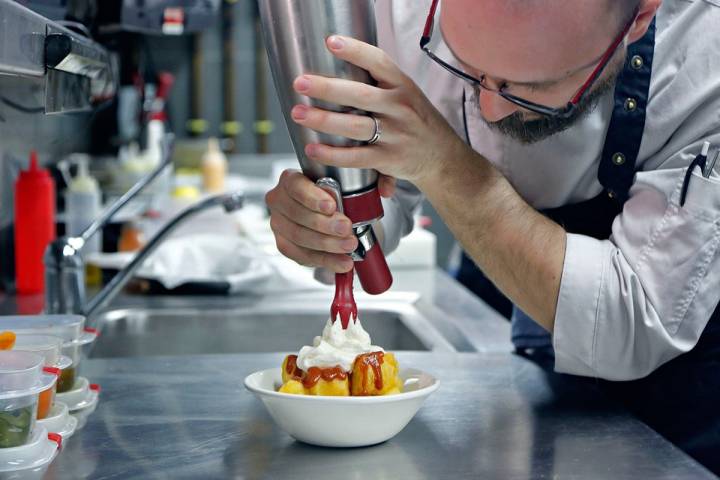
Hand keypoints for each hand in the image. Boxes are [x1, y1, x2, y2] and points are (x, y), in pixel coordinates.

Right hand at [265, 169, 395, 272]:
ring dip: (327, 245)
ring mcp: (279, 224)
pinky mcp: (284, 244)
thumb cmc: (333, 194)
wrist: (325, 211)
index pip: (296, 186)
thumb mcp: (349, 180)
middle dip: (325, 225)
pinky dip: (324, 261)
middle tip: (347, 229)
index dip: (312, 198)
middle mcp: (279, 200)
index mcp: (291, 180)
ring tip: (349, 246)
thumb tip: (387, 190)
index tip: (331, 206)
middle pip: (298, 215)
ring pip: (300, 237)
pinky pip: (301, 255)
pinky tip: (341, 262)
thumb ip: (368, 180)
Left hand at [290, 35, 468, 185]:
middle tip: (301, 83)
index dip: (354, 51)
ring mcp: (394, 134)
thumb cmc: (417, 121)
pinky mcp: (388, 159)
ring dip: (324, 121)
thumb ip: (380, 82)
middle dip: (327, 88)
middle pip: (359, 95)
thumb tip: (341, 61)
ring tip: (299, 114)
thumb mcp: (408, 94)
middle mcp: (399, 108)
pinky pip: (356, 157)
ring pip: (354, 126)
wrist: (443, 157)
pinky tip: (313, 149)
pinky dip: (332, 154)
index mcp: (403, 86)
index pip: (378, 62)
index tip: (330, 42)